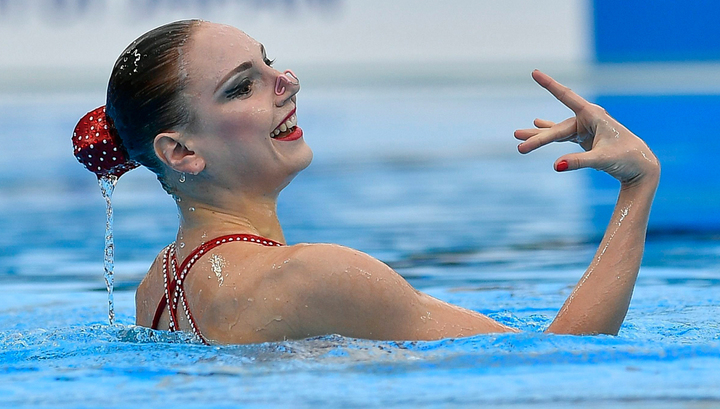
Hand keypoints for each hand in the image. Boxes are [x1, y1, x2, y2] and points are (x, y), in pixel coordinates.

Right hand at [514, 70, 659, 185]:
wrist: (641, 168)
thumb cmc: (626, 159)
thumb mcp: (601, 160)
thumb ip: (577, 162)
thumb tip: (554, 166)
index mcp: (594, 115)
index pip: (566, 96)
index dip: (549, 85)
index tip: (534, 73)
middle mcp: (588, 119)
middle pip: (557, 128)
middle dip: (538, 138)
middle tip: (519, 147)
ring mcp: (585, 129)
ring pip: (557, 132)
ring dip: (538, 136)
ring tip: (517, 136)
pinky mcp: (585, 139)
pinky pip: (562, 136)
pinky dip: (549, 134)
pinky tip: (537, 125)